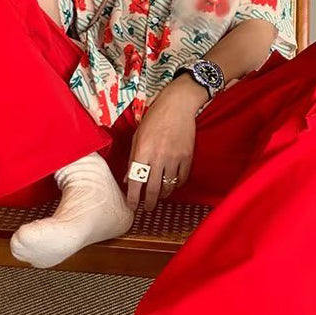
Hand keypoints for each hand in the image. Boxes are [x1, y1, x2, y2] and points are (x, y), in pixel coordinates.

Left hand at [123, 93, 196, 211]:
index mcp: (142, 152)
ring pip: (168, 186)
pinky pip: (182, 178)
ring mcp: (174, 158)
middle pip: (152, 189)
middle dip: (149, 202)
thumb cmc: (154, 118)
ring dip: (163, 194)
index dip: (133, 197)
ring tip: (159, 196)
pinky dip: (176, 185)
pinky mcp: (187, 157)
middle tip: (147, 208)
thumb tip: (128, 179)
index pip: (135, 181)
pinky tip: (172, 184)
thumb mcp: (138, 136)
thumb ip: (133, 159)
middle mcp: (158, 158)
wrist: (178, 106)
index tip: (132, 205)